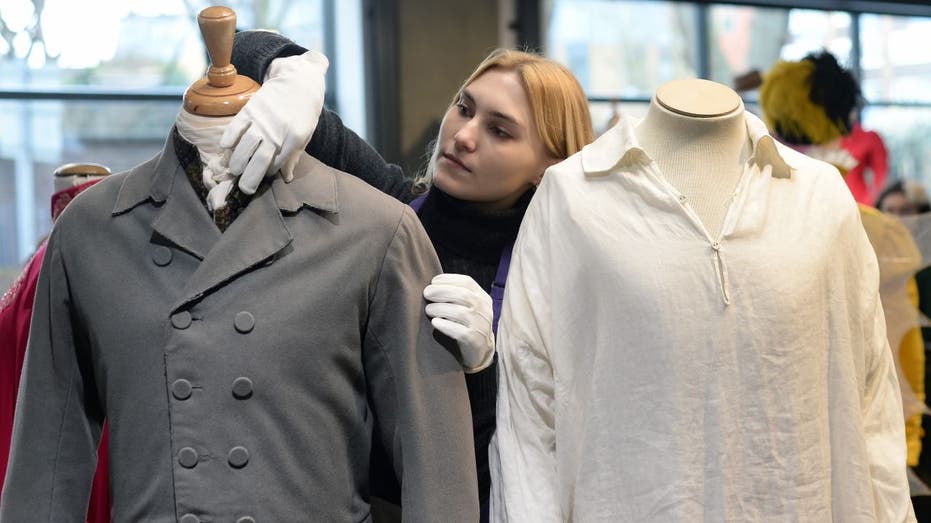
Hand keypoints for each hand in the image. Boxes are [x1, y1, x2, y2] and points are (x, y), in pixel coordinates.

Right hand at [220, 50, 328, 193]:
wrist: (299, 82)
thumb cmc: (304, 113)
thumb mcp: (305, 135)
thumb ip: (294, 157)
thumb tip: (287, 178)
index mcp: (293, 140)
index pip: (276, 164)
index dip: (267, 174)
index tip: (263, 178)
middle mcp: (276, 132)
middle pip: (259, 160)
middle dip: (249, 178)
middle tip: (244, 189)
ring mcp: (262, 120)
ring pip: (245, 146)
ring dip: (236, 161)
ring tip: (233, 170)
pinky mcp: (251, 109)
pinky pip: (236, 126)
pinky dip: (229, 138)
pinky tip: (225, 147)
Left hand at [424, 274, 494, 372]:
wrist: (480, 350)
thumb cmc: (467, 324)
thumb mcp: (468, 306)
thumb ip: (456, 294)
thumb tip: (432, 284)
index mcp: (483, 298)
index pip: (467, 282)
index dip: (448, 279)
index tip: (433, 282)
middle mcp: (484, 310)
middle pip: (463, 295)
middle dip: (441, 291)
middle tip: (426, 294)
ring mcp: (481, 326)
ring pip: (460, 313)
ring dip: (440, 309)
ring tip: (428, 310)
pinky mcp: (475, 341)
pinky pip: (459, 332)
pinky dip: (445, 325)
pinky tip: (435, 323)